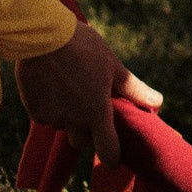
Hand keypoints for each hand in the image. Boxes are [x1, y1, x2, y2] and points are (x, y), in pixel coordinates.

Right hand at [14, 22, 162, 168]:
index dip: (113, 156)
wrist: (42, 35)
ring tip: (69, 86)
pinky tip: (51, 84)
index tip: (115, 155)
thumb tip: (158, 103)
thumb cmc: (83, 47)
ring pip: (63, 126)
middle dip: (88, 130)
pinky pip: (44, 117)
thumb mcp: (113, 66)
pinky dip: (50, 107)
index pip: (108, 151)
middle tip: (90, 105)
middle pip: (82, 142)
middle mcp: (73, 120)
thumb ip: (134, 90)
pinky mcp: (33, 110)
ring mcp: (51, 117)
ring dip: (68, 116)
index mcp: (96, 111)